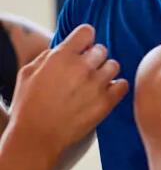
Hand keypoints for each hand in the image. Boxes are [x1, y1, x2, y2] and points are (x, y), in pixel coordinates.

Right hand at [8, 25, 126, 158]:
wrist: (36, 137)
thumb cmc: (28, 106)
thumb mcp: (28, 73)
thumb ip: (49, 56)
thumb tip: (65, 47)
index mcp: (61, 57)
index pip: (87, 31)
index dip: (85, 39)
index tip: (82, 48)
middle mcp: (81, 67)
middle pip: (101, 49)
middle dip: (93, 58)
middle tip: (84, 71)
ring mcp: (96, 85)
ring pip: (114, 65)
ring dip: (105, 72)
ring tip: (92, 83)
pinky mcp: (106, 102)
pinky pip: (123, 84)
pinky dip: (116, 87)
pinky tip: (104, 93)